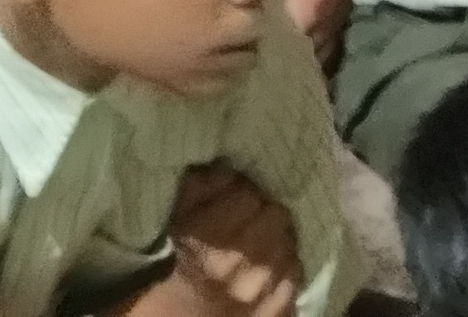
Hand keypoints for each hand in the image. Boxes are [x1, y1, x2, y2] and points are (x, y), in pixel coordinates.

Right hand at [154, 164, 302, 316]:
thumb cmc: (170, 266)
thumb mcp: (173, 222)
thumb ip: (197, 188)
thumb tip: (226, 165)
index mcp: (213, 238)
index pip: (247, 193)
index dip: (240, 190)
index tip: (233, 195)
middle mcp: (246, 265)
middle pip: (276, 215)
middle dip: (263, 210)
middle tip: (250, 215)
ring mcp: (267, 292)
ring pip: (290, 242)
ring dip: (276, 237)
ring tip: (260, 240)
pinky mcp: (282, 311)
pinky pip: (296, 274)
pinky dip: (285, 266)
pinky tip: (268, 266)